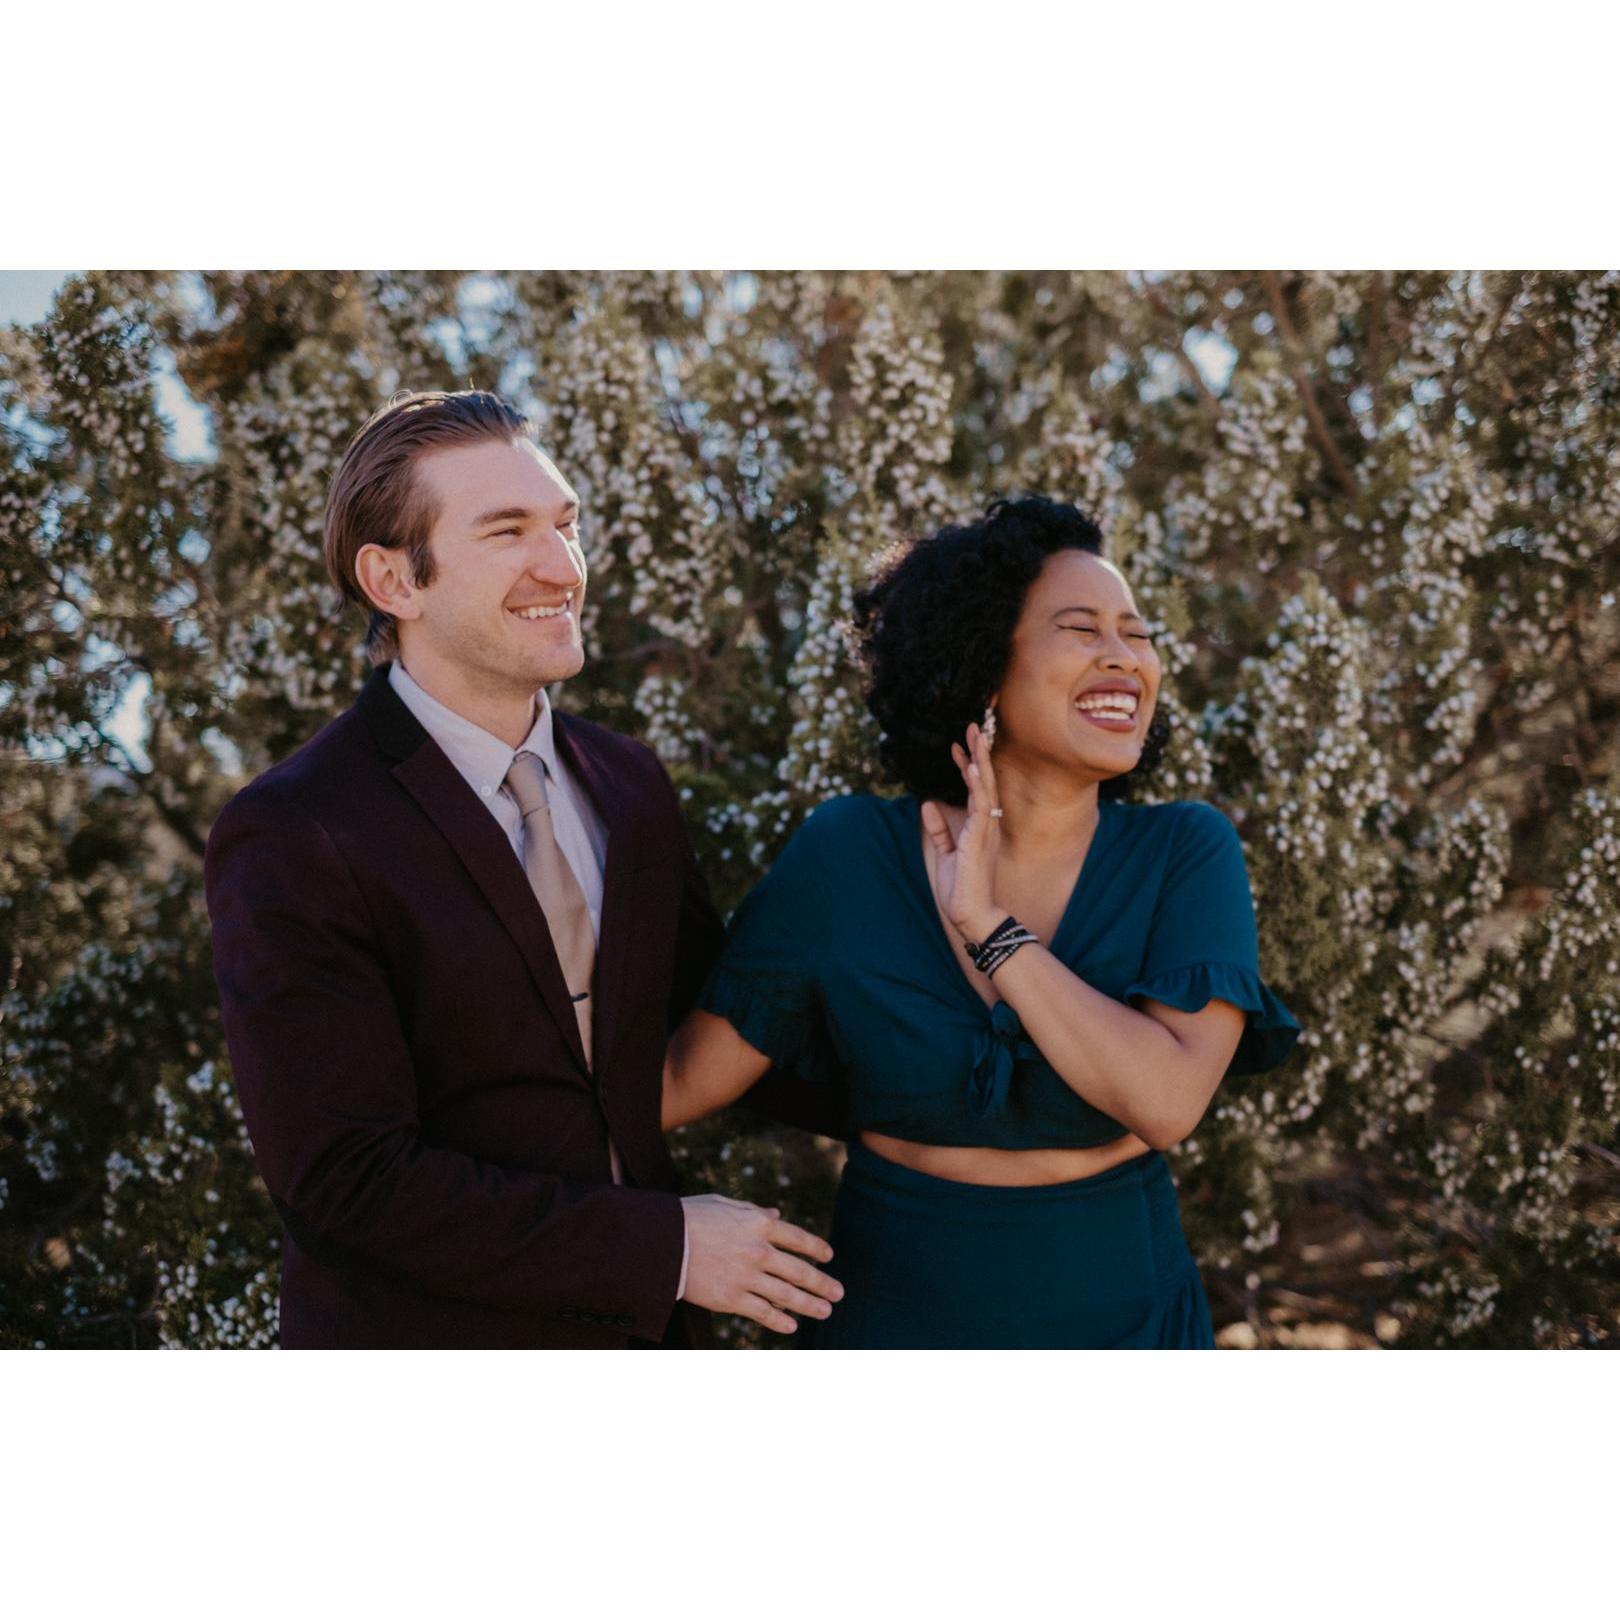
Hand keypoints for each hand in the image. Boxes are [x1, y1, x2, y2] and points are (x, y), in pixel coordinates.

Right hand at [679, 1194, 842, 1334]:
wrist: (663, 1243)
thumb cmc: (690, 1217)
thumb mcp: (725, 1204)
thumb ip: (754, 1212)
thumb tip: (777, 1215)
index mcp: (759, 1224)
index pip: (798, 1238)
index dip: (816, 1248)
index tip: (828, 1257)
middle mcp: (759, 1251)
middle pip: (799, 1271)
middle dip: (822, 1283)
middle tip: (838, 1292)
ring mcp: (747, 1277)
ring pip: (787, 1295)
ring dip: (810, 1304)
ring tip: (825, 1311)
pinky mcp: (732, 1299)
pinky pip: (762, 1312)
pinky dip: (780, 1320)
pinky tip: (792, 1325)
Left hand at [920, 720, 1003, 940]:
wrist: (972, 915)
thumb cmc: (961, 888)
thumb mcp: (946, 853)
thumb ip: (938, 828)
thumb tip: (927, 803)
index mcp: (980, 827)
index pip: (975, 789)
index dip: (967, 765)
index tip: (958, 745)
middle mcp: (986, 825)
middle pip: (984, 781)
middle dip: (978, 753)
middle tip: (972, 727)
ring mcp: (985, 830)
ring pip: (985, 788)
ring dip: (979, 761)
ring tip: (974, 737)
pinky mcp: (979, 840)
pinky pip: (981, 807)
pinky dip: (977, 785)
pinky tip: (972, 767)